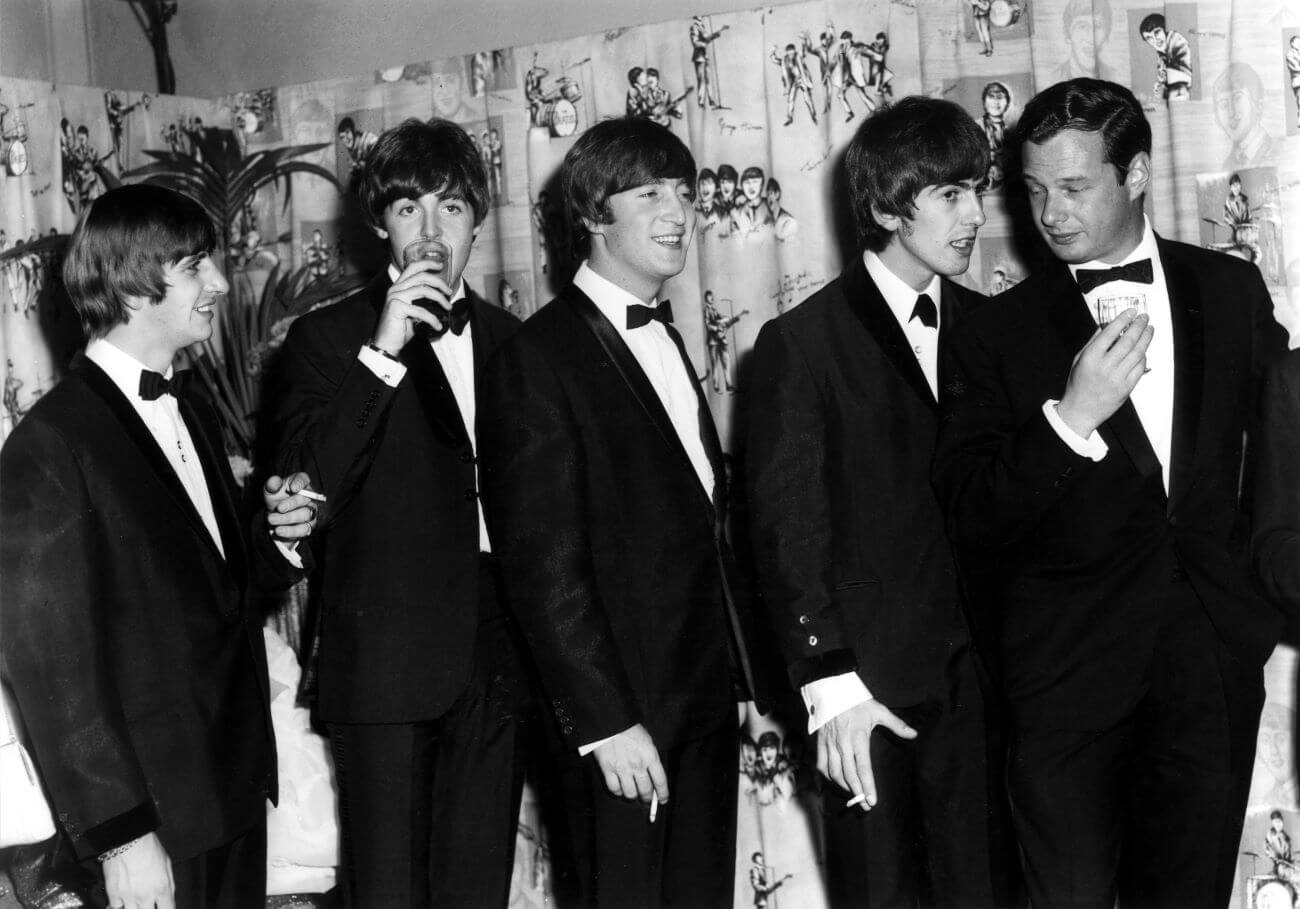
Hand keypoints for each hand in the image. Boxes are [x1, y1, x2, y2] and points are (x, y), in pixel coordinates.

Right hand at [101, 833, 173, 908]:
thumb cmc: (148, 846)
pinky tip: (121, 902)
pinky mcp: (113, 894)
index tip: (162, 907)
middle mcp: (145, 895)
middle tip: (146, 903)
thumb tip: (168, 896)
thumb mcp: (167, 863)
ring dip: (133, 908)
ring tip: (134, 901)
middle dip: (149, 908)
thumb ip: (168, 883)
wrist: (127, 838)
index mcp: (162, 887)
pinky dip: (117, 907)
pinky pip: (114, 908)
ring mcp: (128, 896)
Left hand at [264, 471, 320, 540]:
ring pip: (305, 514)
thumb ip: (272, 485)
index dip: (300, 483)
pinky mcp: (308, 527)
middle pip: (305, 498)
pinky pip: (303, 529)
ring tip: (271, 519)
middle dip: (292, 503)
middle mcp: (308, 497)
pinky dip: (290, 530)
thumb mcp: (270, 491)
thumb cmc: (276, 499)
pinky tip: (278, 530)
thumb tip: (274, 481)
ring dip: (287, 518)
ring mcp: (311, 512)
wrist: (275, 516)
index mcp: (299, 483)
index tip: (292, 488)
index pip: (303, 479)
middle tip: (279, 508)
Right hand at [371, 260, 453, 353]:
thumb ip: (421, 301)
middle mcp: (395, 289)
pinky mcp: (396, 307)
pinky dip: (432, 318)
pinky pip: (421, 310)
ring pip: (424, 290)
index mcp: (398, 287)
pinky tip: (437, 326)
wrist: (386, 344)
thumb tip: (441, 299)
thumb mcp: (412, 311)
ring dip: (440, 299)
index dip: (427, 263)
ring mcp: (395, 297)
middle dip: (439, 282)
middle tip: (449, 292)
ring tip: (448, 308)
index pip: (412, 268)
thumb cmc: (400, 329)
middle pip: (421, 276)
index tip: (441, 265)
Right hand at [591, 723, 669, 804]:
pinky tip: (620, 789)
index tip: (662, 800)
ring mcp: (622, 768)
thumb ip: (651, 759)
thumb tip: (654, 778)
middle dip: (647, 798)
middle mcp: (638, 764)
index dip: (663, 794)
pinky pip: (614, 789)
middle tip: (647, 799)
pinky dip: (618, 792)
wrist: (611, 720)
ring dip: (633, 796)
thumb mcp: (647, 741)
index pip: (661, 782)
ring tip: (633, 794)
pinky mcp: (608, 769)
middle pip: (645, 790)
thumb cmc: (630, 729)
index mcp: (650, 756)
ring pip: (630, 794)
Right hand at [816, 699, 916, 810]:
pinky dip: (828, 776)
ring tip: (854, 794)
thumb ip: (897, 725)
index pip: (863, 768)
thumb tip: (914, 735)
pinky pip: (821, 764)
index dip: (868, 787)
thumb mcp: (879, 710)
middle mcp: (842, 743)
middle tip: (865, 806)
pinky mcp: (820, 742)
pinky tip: (836, 781)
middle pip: (848, 775)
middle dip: (858, 793)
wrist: (832, 688)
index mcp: (858, 737)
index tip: (872, 801)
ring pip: (834, 773)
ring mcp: (830, 744)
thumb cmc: (857, 700)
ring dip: (844, 787)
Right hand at [1056, 310, 1152, 437]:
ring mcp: (1117, 378)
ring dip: (1146, 338)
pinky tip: (1144, 349)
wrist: (1080, 411)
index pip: (1110, 333)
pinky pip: (1140, 368)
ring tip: (1149, 329)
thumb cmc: (1078, 384)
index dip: (1123, 320)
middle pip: (1127, 341)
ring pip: (1137, 353)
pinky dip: (1143, 356)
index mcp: (1090, 358)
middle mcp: (1105, 367)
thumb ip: (1092, 342)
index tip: (1131, 311)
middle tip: (1144, 317)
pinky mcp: (1127, 387)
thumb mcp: (1078, 360)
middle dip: (1138, 326)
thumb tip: (1106, 326)